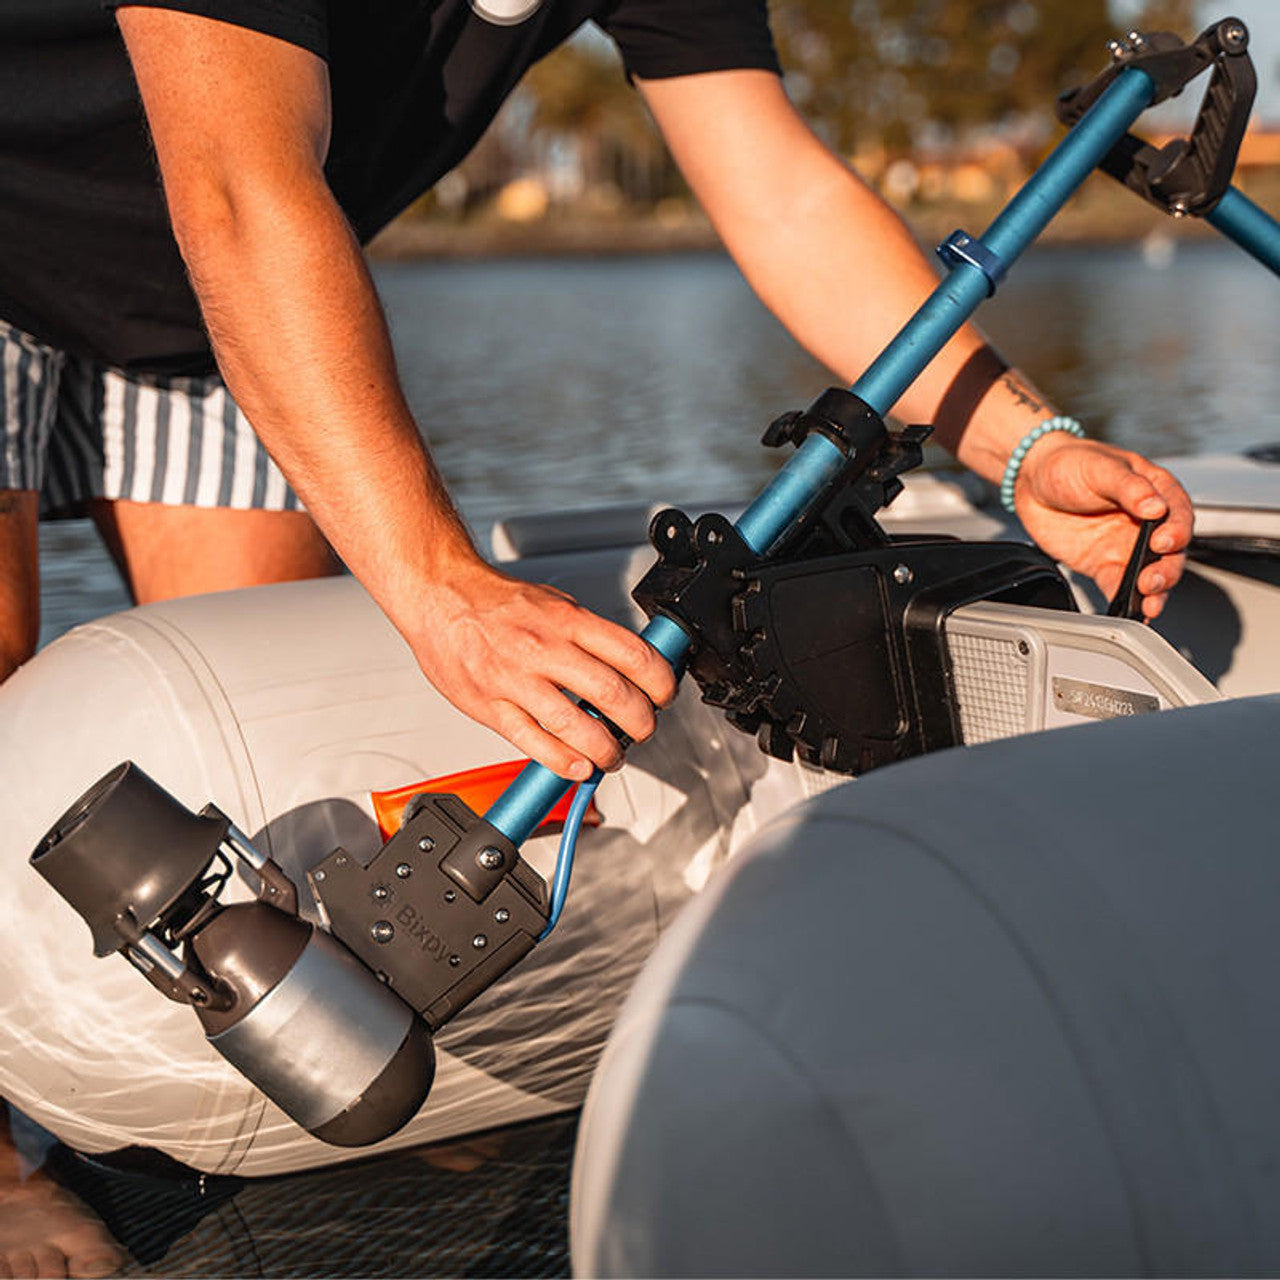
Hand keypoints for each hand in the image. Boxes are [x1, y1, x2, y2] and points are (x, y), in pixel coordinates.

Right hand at [406, 560, 676, 779]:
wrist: (438, 595)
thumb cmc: (495, 603)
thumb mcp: (554, 603)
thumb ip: (588, 635)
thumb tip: (628, 662)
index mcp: (567, 620)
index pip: (632, 654)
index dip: (660, 682)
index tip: (664, 696)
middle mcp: (544, 648)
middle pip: (612, 694)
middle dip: (640, 722)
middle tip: (643, 730)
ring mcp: (516, 680)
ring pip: (576, 725)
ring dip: (607, 750)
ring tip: (613, 755)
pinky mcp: (490, 706)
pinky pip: (533, 741)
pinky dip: (562, 761)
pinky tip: (578, 766)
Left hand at [1014, 436, 1192, 618]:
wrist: (1033, 479)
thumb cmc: (1072, 463)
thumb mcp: (1101, 468)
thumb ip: (1129, 488)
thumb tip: (1155, 507)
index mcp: (1155, 492)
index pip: (1178, 515)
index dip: (1176, 531)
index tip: (1163, 542)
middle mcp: (1146, 523)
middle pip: (1169, 552)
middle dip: (1166, 570)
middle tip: (1151, 581)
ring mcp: (1125, 546)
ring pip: (1148, 574)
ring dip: (1151, 592)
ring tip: (1147, 605)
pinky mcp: (1103, 564)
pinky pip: (1118, 586)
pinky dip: (1124, 600)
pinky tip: (1128, 611)